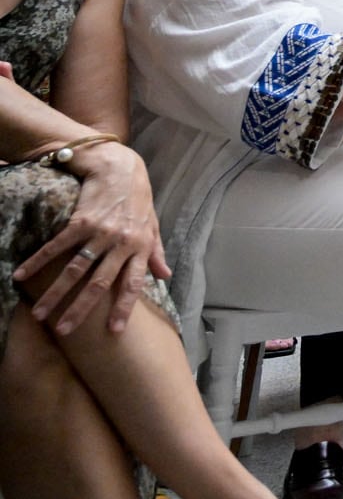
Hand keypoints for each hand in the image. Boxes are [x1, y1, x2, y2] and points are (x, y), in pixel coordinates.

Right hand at [14, 142, 169, 336]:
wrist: (120, 167)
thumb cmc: (138, 199)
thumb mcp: (152, 225)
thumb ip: (155, 252)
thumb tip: (166, 276)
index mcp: (139, 247)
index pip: (132, 284)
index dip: (123, 307)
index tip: (114, 331)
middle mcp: (121, 243)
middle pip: (99, 283)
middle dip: (81, 309)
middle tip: (65, 331)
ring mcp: (100, 233)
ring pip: (75, 270)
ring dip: (55, 293)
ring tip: (40, 313)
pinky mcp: (80, 221)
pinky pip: (56, 247)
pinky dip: (37, 261)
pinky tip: (20, 275)